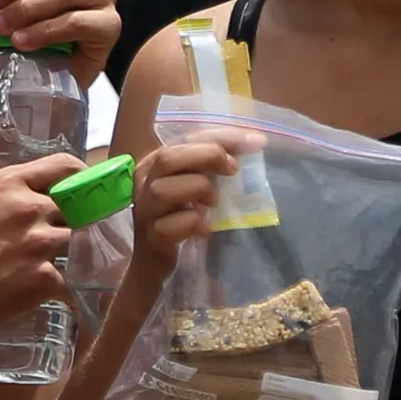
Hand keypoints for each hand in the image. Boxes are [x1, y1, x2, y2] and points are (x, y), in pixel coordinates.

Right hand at [0, 153, 81, 334]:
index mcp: (6, 183)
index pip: (65, 167)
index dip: (80, 180)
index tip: (82, 192)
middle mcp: (28, 207)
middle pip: (77, 208)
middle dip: (71, 224)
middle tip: (59, 240)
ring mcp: (39, 243)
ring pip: (79, 244)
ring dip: (71, 257)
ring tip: (53, 269)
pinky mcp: (44, 279)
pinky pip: (71, 281)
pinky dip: (65, 291)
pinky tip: (53, 296)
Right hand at [129, 138, 242, 277]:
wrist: (153, 262)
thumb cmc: (178, 217)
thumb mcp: (192, 187)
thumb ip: (210, 167)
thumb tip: (252, 146)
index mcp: (155, 164)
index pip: (186, 138)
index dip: (222, 137)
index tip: (256, 141)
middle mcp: (144, 183)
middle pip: (168, 158)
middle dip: (206, 156)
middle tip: (233, 170)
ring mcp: (146, 211)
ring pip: (164, 189)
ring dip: (197, 189)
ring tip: (214, 202)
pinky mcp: (152, 238)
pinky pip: (169, 226)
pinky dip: (192, 223)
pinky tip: (205, 229)